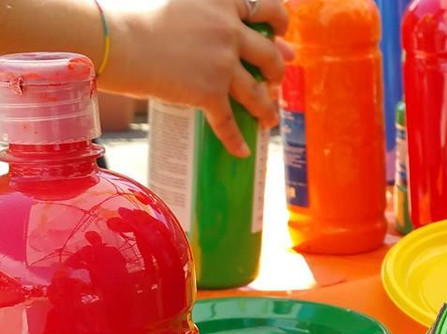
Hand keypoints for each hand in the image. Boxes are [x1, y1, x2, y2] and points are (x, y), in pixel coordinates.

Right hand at [107, 0, 291, 156]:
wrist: (113, 39)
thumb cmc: (135, 13)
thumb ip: (207, 9)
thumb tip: (235, 25)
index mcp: (222, 0)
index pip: (267, 7)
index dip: (279, 22)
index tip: (280, 33)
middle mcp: (228, 30)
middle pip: (269, 55)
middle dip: (277, 70)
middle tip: (274, 79)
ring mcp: (221, 63)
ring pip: (257, 92)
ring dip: (267, 109)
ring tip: (269, 119)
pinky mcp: (209, 92)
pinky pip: (228, 121)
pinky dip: (235, 139)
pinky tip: (242, 152)